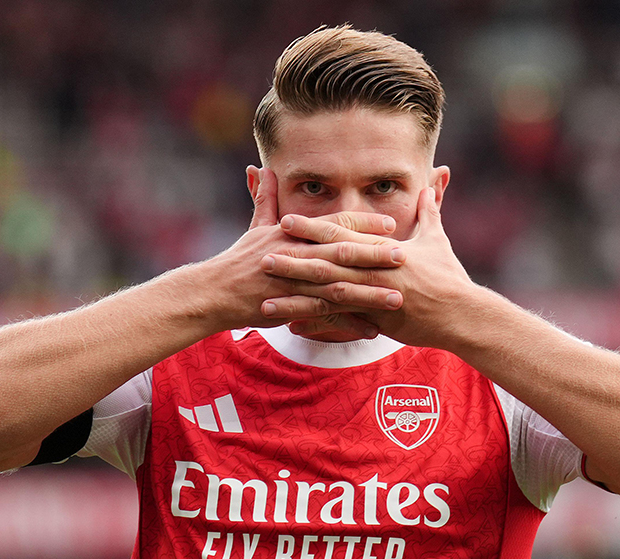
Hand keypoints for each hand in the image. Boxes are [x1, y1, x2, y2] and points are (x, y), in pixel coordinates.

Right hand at [200, 167, 406, 337]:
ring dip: (369, 294)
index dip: (363, 225)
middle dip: (374, 255)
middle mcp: (296, 256)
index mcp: (293, 235)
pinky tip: (372, 330)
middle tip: (404, 257)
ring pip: (338, 288)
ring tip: (397, 298)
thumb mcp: (254, 227)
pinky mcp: (291, 309)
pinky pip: (325, 318)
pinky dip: (349, 324)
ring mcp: (294, 284)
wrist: (214, 293)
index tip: (391, 225)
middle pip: (341, 254)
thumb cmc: (238, 260)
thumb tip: (260, 168)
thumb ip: (264, 199)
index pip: (334, 225)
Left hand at [260, 187, 476, 347]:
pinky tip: (291, 328)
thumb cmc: (450, 277)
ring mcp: (373, 296)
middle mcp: (374, 270)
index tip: (284, 221)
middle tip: (261, 256)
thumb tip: (429, 185)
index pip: (341, 233)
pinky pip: (340, 324)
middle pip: (326, 263)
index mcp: (382, 249)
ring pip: (327, 295)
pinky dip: (315, 326)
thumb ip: (429, 212)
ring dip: (295, 296)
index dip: (311, 228)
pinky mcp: (377, 321)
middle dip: (292, 259)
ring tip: (266, 297)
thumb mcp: (438, 240)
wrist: (463, 313)